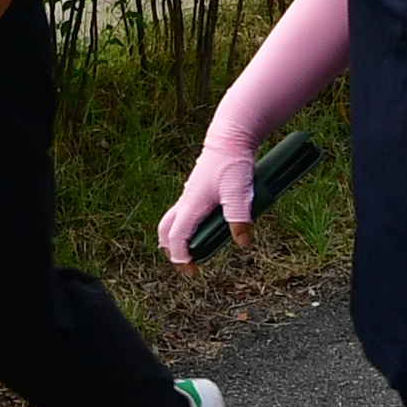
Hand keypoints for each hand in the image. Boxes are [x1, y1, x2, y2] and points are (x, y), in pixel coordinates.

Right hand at [157, 130, 255, 269]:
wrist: (230, 137)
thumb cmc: (232, 162)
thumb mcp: (239, 192)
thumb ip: (240, 218)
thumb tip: (241, 242)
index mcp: (192, 204)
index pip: (176, 236)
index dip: (180, 256)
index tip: (191, 270)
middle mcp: (187, 200)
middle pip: (165, 229)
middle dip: (170, 249)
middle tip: (186, 262)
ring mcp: (191, 194)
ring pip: (174, 220)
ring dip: (179, 237)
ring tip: (196, 250)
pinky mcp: (198, 190)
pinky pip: (185, 212)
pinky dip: (188, 225)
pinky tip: (207, 228)